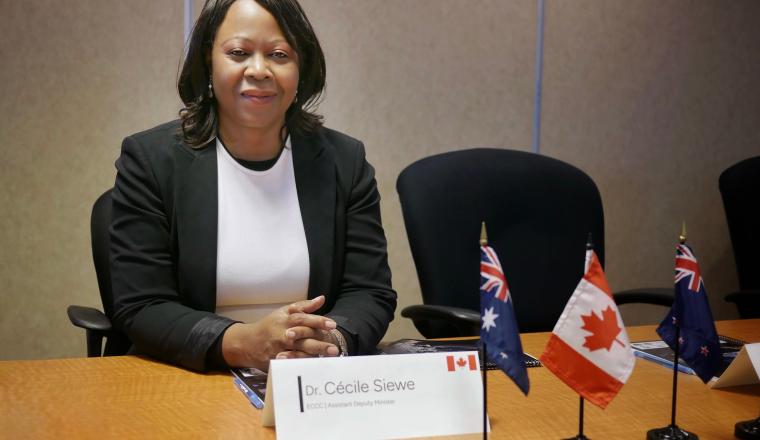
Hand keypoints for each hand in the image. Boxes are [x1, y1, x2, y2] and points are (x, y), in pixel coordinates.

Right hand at [221, 296, 336, 369]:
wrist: (247, 342)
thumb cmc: (270, 325)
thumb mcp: (285, 312)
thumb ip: (304, 306)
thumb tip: (322, 299)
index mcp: (286, 319)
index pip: (303, 318)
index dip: (318, 321)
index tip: (333, 325)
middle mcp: (282, 333)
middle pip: (302, 336)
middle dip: (318, 342)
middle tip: (335, 347)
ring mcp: (279, 348)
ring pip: (297, 351)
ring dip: (313, 354)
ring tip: (329, 357)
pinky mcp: (276, 360)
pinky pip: (290, 363)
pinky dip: (301, 364)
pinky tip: (313, 366)